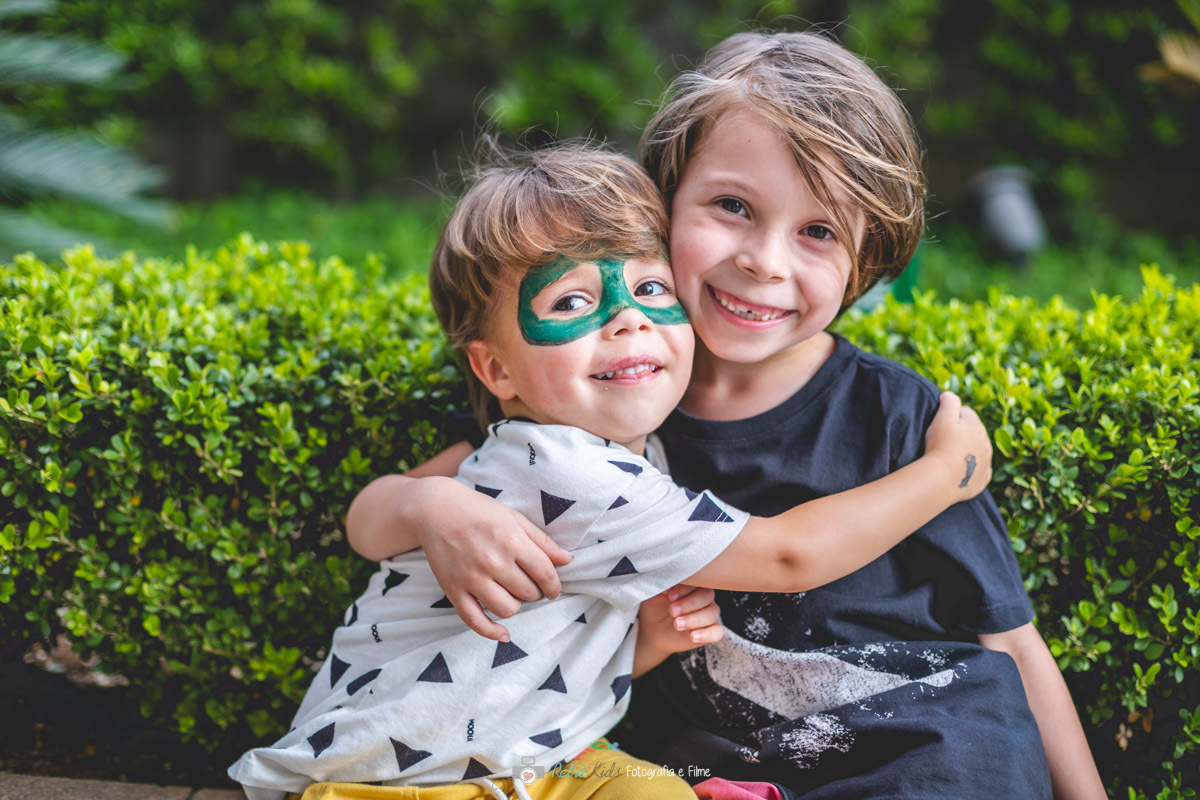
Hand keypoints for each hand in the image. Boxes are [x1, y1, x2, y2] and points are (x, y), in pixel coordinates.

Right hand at [415, 477, 571, 640]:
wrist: (434, 509)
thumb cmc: (478, 511)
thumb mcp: (514, 518)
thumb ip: (542, 541)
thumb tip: (567, 560)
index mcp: (512, 541)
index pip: (545, 574)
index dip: (554, 585)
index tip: (553, 588)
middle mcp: (493, 562)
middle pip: (528, 593)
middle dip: (535, 592)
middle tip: (530, 584)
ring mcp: (472, 578)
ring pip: (507, 609)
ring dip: (516, 605)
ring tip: (512, 593)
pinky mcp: (453, 590)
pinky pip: (475, 621)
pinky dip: (492, 632)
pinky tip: (504, 634)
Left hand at [637, 584, 723, 654]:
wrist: (653, 629)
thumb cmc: (655, 606)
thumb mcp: (654, 595)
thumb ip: (663, 587)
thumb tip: (670, 584)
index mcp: (692, 584)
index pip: (698, 581)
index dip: (686, 589)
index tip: (670, 596)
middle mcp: (703, 597)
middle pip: (707, 596)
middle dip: (690, 604)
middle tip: (672, 611)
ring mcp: (708, 614)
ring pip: (712, 613)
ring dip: (694, 619)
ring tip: (677, 624)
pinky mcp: (710, 631)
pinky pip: (717, 632)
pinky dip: (707, 634)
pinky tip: (692, 636)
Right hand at [924, 391, 992, 499]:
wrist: (942, 479)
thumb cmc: (940, 446)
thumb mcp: (942, 417)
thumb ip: (949, 401)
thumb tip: (949, 395)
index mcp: (978, 426)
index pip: (966, 413)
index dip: (951, 416)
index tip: (940, 425)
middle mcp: (986, 444)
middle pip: (973, 432)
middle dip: (960, 433)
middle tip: (941, 441)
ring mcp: (985, 463)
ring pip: (976, 451)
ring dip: (965, 450)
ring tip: (947, 456)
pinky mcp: (981, 480)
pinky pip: (977, 471)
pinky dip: (970, 469)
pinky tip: (957, 470)